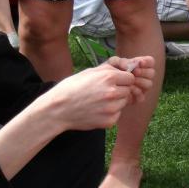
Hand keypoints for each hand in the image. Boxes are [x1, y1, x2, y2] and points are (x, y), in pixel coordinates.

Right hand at [34, 55, 154, 132]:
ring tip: (100, 101)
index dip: (123, 79)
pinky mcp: (109, 121)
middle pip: (128, 90)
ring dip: (116, 102)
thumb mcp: (90, 72)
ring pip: (123, 103)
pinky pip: (117, 114)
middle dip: (120, 90)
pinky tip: (97, 110)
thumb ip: (109, 68)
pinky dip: (111, 113)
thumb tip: (125, 66)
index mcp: (109, 77)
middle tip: (105, 92)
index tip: (115, 82)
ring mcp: (111, 108)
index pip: (130, 78)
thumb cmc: (72, 88)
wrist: (58, 109)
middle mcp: (112, 92)